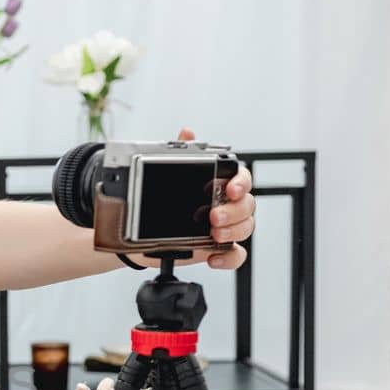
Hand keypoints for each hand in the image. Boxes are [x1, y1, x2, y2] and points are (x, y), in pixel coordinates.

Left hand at [130, 127, 253, 270]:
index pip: (242, 178)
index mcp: (219, 184)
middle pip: (248, 205)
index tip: (230, 188)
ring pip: (246, 228)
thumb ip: (180, 154)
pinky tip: (212, 258)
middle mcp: (227, 205)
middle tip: (213, 216)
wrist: (141, 234)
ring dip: (233, 231)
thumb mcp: (166, 177)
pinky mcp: (218, 249)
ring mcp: (225, 227)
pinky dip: (229, 258)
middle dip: (234, 211)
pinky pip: (236, 255)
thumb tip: (186, 132)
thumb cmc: (161, 203)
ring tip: (213, 235)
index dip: (241, 183)